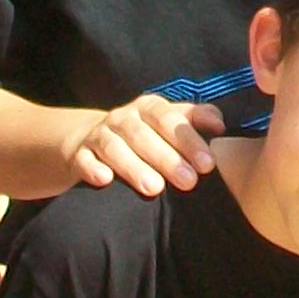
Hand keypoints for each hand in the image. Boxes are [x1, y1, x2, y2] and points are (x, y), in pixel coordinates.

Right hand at [66, 92, 219, 193]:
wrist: (89, 140)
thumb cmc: (144, 135)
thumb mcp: (169, 123)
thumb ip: (196, 119)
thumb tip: (220, 125)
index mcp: (148, 108)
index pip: (169, 118)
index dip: (188, 139)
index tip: (208, 164)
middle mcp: (122, 118)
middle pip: (142, 134)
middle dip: (166, 158)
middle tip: (189, 182)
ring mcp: (98, 135)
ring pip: (114, 147)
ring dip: (133, 166)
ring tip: (154, 188)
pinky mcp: (78, 154)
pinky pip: (83, 159)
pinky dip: (92, 168)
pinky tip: (104, 180)